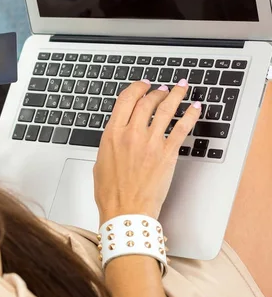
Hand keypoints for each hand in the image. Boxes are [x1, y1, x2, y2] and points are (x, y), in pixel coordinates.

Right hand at [94, 80, 200, 223]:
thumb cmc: (111, 193)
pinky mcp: (167, 154)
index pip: (126, 99)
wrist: (126, 212)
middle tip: (164, 88)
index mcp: (112, 133)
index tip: (144, 84)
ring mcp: (150, 143)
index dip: (137, 88)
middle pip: (147, 101)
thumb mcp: (101, 160)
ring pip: (166, 109)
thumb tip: (118, 133)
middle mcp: (131, 134)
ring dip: (175, 96)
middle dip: (157, 91)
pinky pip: (181, 128)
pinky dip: (190, 115)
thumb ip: (111, 141)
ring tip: (181, 88)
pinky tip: (195, 107)